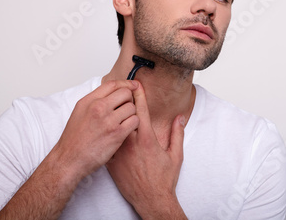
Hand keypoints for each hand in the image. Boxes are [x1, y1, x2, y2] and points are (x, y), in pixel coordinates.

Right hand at [53, 80, 140, 180]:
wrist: (69, 159)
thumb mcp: (80, 112)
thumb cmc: (74, 139)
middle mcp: (98, 108)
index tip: (133, 85)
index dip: (126, 84)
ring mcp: (108, 120)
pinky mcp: (117, 134)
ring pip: (132, 107)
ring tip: (124, 121)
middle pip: (125, 93)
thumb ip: (95, 100)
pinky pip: (135, 121)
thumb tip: (112, 92)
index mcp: (89, 101)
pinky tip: (127, 129)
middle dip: (129, 100)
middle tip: (125, 109)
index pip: (113, 84)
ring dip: (131, 114)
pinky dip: (133, 124)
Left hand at [106, 82, 186, 218]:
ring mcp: (119, 152)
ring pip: (113, 127)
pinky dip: (108, 134)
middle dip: (124, 100)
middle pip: (124, 114)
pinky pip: (108, 143)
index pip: (141, 110)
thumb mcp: (176, 155)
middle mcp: (131, 143)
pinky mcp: (112, 162)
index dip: (138, 95)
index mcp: (147, 138)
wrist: (151, 200)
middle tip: (123, 89)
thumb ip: (177, 134)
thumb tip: (179, 118)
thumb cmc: (163, 180)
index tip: (136, 84)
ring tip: (113, 106)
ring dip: (114, 115)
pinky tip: (106, 128)